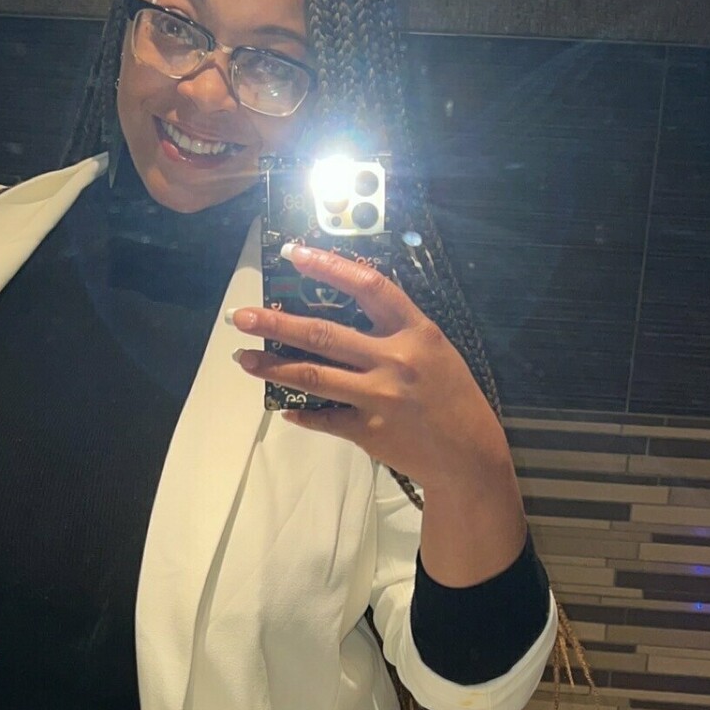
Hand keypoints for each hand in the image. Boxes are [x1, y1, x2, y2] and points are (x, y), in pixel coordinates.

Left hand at [228, 243, 510, 488]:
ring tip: (244, 359)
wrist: (469, 455)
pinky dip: (300, 412)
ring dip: (272, 367)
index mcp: (415, 331)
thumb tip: (345, 311)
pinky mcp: (368, 432)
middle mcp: (395, 359)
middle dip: (276, 322)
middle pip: (323, 334)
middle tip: (240, 315)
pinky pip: (323, 418)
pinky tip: (281, 406)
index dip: (329, 267)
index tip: (294, 253)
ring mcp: (379, 397)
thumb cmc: (451, 396)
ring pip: (313, 376)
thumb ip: (395, 330)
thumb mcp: (434, 349)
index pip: (368, 286)